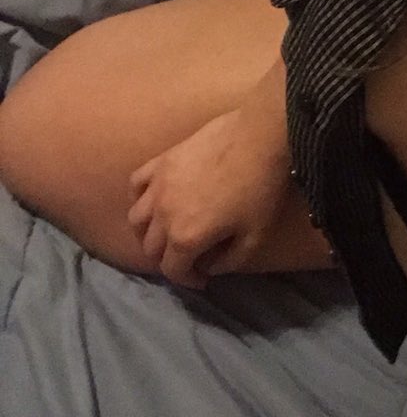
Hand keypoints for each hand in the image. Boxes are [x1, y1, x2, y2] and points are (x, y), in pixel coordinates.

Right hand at [127, 109, 295, 288]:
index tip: (202, 279)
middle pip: (150, 247)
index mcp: (185, 237)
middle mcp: (162, 214)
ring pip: (136, 219)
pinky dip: (140, 198)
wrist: (260, 136)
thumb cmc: (261, 189)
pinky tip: (154, 200)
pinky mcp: (160, 161)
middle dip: (168, 259)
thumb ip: (229, 261)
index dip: (187, 280)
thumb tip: (209, 267)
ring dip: (147, 233)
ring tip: (166, 233)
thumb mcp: (255, 236)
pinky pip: (136, 184)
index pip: (172, 270)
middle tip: (188, 258)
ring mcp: (157, 185)